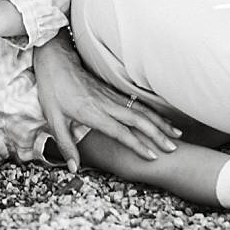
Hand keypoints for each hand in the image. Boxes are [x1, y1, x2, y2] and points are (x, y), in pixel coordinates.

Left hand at [32, 36, 179, 171]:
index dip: (137, 144)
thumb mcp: (53, 120)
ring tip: (176, 134)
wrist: (56, 61)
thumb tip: (74, 168)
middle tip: (173, 148)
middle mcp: (106, 104)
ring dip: (160, 122)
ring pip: (141, 110)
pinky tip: (161, 118)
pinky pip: (137, 103)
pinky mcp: (113, 90)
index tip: (152, 156)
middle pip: (137, 120)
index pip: (120, 131)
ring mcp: (112, 96)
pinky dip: (153, 112)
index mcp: (93, 113)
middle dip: (157, 134)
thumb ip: (66, 145)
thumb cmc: (53, 91)